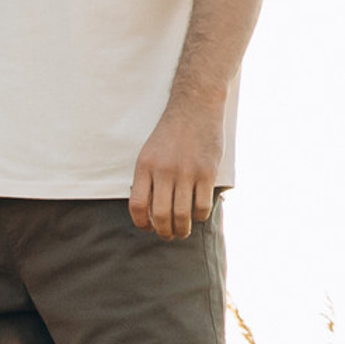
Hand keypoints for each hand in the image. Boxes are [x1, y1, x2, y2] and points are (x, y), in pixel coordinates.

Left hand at [129, 96, 225, 241]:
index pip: (138, 205)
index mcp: (145, 166)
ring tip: (183, 231)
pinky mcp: (206, 173)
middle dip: (164, 232)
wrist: (195, 107)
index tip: (148, 228)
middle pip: (160, 216)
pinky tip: (198, 214)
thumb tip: (148, 212)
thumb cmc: (171, 133)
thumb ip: (148, 179)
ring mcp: (186, 172)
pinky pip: (202, 206)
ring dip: (183, 229)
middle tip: (169, 235)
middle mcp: (164, 171)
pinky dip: (200, 216)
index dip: (142, 223)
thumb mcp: (150, 152)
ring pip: (182, 215)